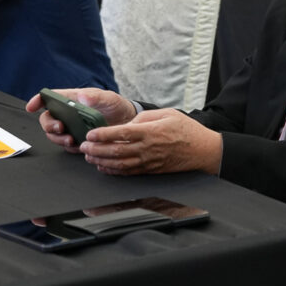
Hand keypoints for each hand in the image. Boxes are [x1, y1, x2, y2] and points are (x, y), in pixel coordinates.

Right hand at [26, 87, 137, 151]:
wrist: (126, 122)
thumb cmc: (114, 106)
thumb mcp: (108, 98)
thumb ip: (95, 97)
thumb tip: (82, 97)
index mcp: (71, 99)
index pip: (49, 98)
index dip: (37, 101)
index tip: (31, 107)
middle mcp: (67, 114)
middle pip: (47, 119)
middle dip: (49, 125)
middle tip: (60, 128)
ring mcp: (70, 128)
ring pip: (54, 135)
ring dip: (58, 139)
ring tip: (70, 140)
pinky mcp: (76, 140)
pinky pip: (67, 146)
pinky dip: (70, 147)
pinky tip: (79, 146)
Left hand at [79, 108, 221, 175]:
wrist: (203, 151)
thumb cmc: (186, 130)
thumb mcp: (168, 113)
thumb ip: (145, 116)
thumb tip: (129, 122)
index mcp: (150, 132)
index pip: (120, 133)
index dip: (103, 135)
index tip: (90, 134)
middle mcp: (147, 148)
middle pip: (115, 151)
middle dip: (96, 150)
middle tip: (83, 147)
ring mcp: (148, 162)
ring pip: (119, 164)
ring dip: (101, 161)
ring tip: (89, 157)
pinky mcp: (150, 170)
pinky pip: (128, 172)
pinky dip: (113, 171)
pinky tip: (104, 167)